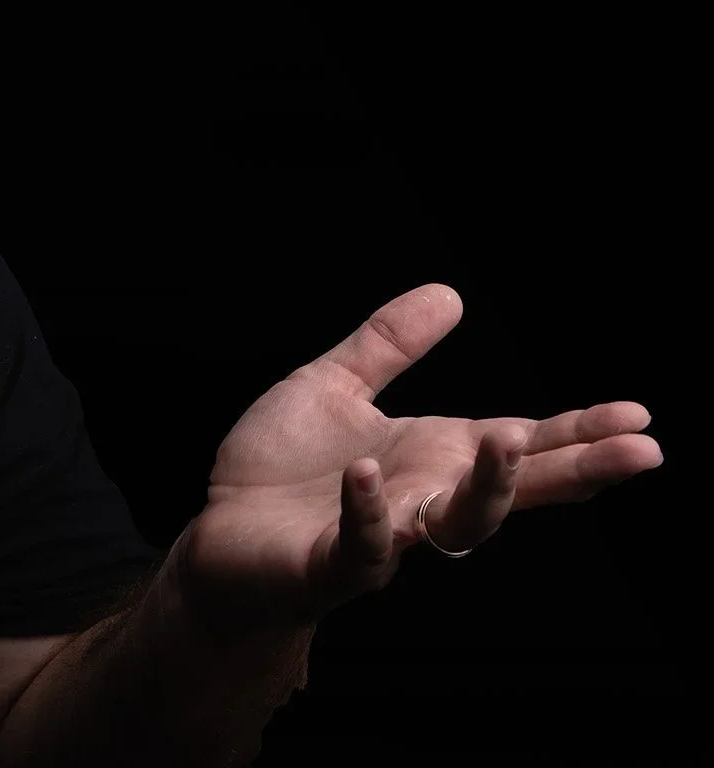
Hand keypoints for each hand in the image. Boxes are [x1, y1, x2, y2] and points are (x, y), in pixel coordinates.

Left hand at [176, 283, 660, 636]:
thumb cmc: (278, 470)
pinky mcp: (330, 565)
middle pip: (515, 489)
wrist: (217, 539)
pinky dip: (369, 512)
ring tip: (508, 438)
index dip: (580, 433)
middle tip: (640, 451)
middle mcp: (424, 500)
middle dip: (576, 470)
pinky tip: (366, 475)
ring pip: (457, 527)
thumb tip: (449, 293)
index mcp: (433, 456)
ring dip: (486, 487)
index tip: (639, 416)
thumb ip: (388, 345)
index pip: (522, 444)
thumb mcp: (333, 387)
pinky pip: (363, 546)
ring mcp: (385, 537)